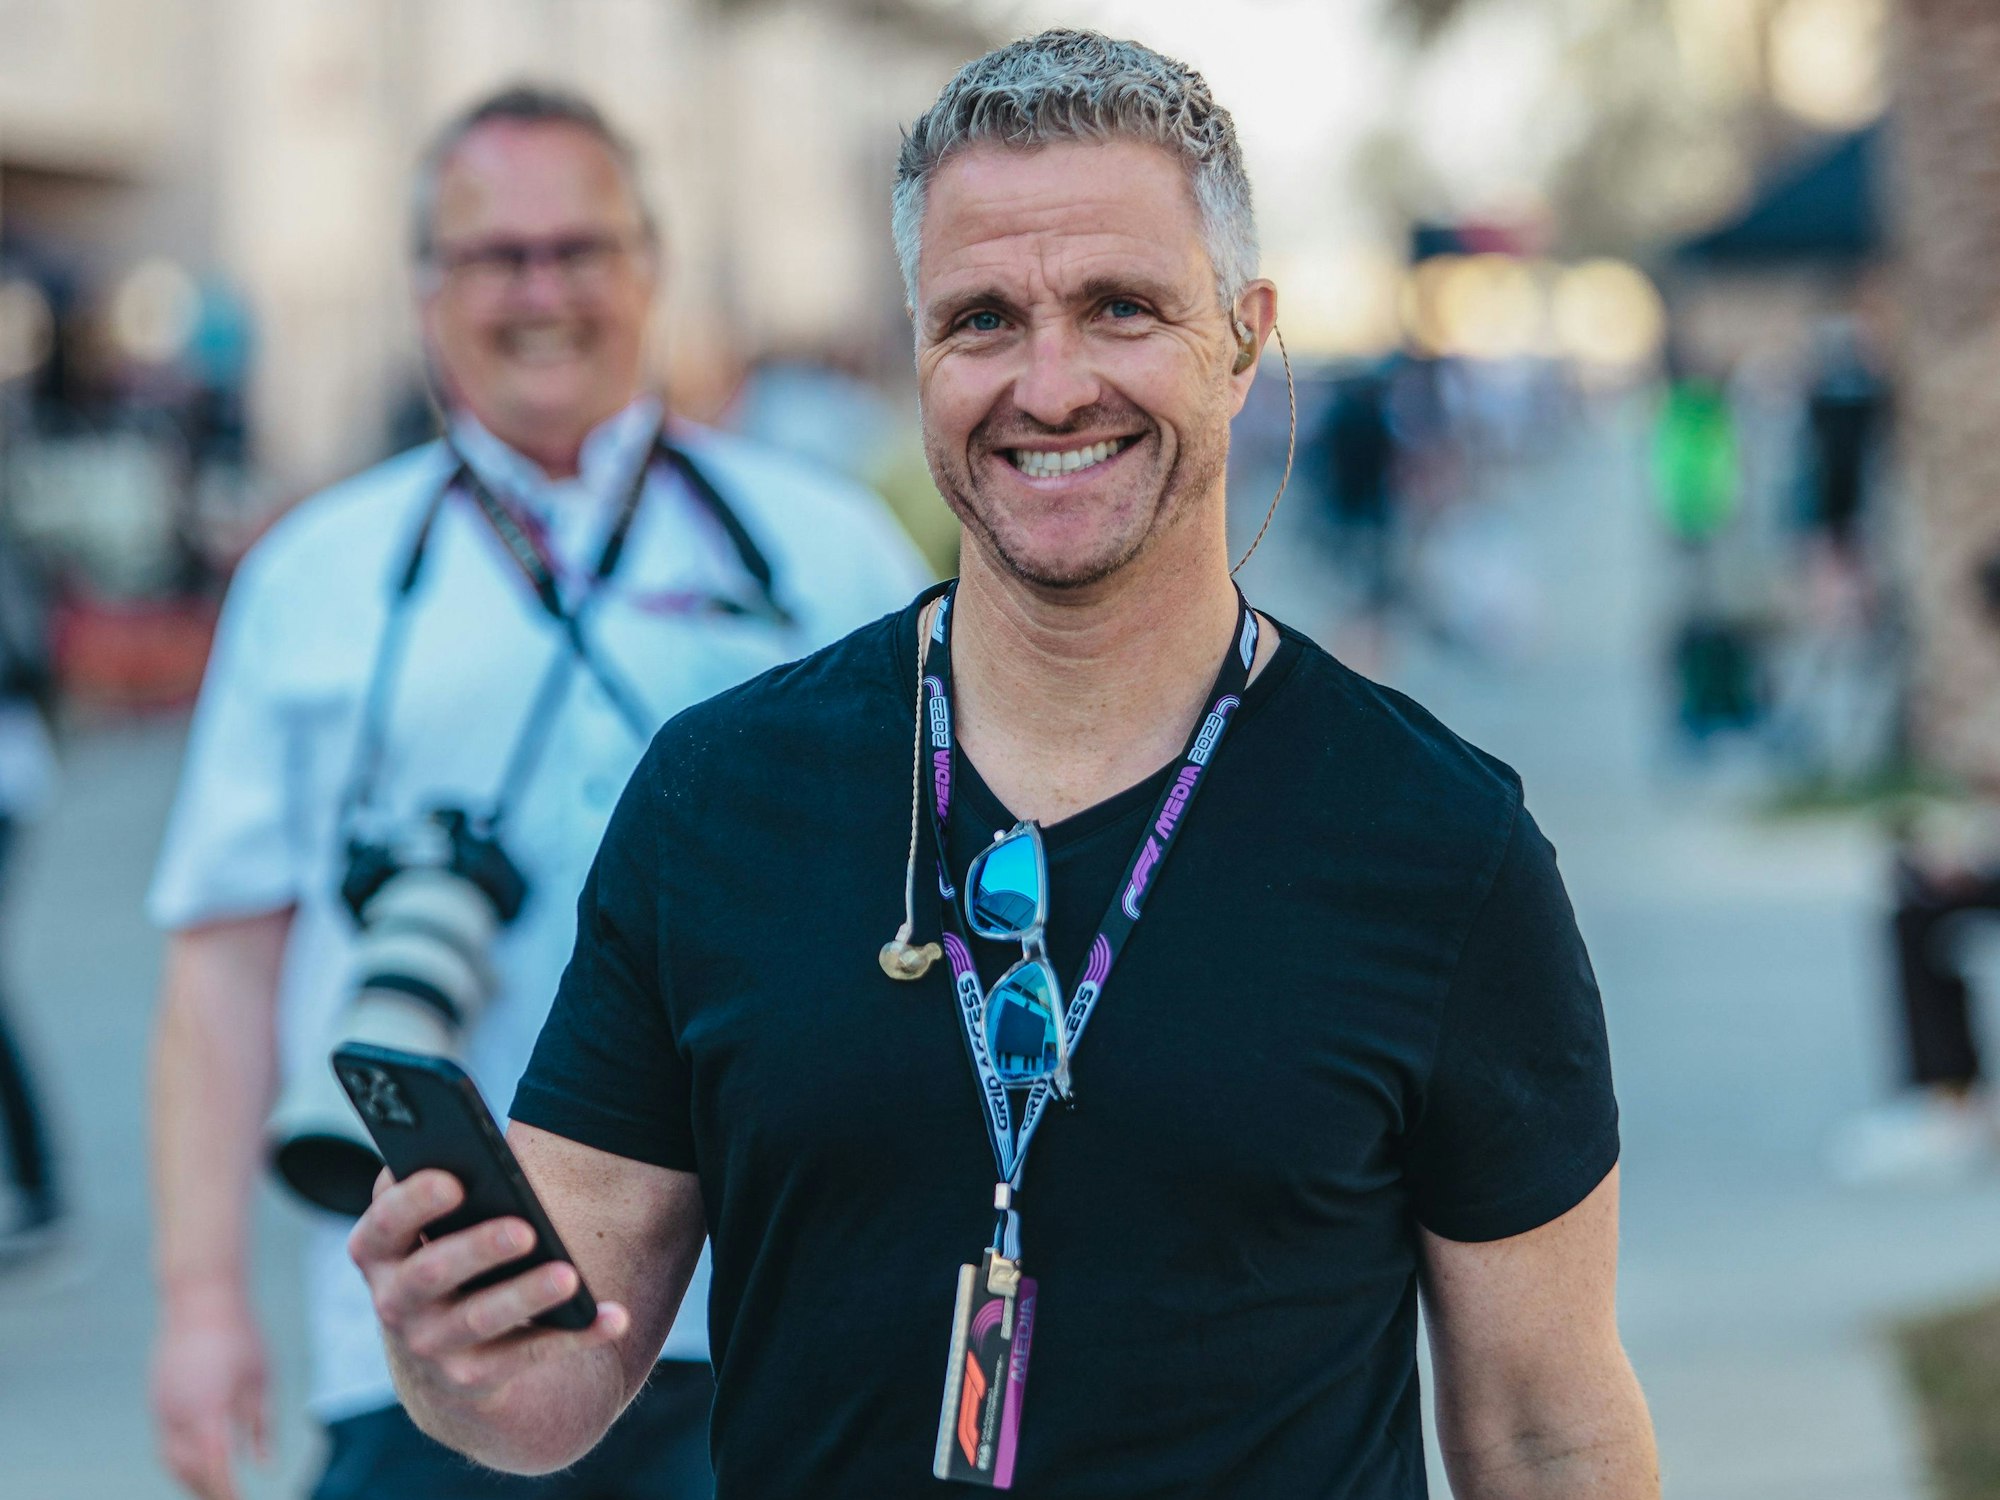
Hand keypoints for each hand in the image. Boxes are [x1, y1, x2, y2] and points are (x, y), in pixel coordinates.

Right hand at [152, 1283, 268, 1499]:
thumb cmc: (240, 1336)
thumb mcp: (261, 1380)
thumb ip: (261, 1426)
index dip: (228, 1494)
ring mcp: (162, 1408)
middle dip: (210, 1491)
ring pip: (172, 1461)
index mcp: (209, 1411)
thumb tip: (263, 1466)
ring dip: (193, 1479)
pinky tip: (203, 1461)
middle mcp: (178, 1415)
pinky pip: (166, 1443)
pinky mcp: (156, 1400)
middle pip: (189, 1471)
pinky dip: (182, 1459)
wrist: (199, 1299)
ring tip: (219, 1488)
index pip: (217, 1468)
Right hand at [348, 1170, 628, 1405]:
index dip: (413, 1202)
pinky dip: (575, 1337)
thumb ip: (444, 1186)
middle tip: (525, 1230)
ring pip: (478, 1319)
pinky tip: (614, 1317)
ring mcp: (428, 1345)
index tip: (455, 1180)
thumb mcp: (433, 1225)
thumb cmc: (449, 1251)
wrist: (439, 1354)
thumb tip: (489, 1154)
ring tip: (569, 1276)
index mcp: (378, 1250)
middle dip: (477, 1249)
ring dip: (525, 1296)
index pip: (384, 1223)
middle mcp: (392, 1301)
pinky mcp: (470, 1378)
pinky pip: (527, 1356)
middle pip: (430, 1273)